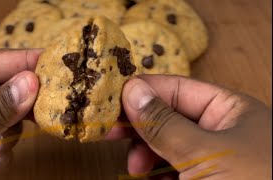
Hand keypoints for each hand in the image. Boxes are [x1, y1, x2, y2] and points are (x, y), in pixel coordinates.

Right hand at [121, 75, 271, 178]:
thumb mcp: (204, 154)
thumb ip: (165, 122)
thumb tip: (133, 90)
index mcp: (228, 110)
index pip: (176, 88)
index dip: (144, 92)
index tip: (113, 101)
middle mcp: (218, 129)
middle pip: (167, 115)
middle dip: (140, 126)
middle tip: (111, 133)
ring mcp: (209, 156)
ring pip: (165, 144)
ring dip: (145, 153)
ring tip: (136, 169)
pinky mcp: (202, 178)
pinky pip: (170, 168)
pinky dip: (156, 174)